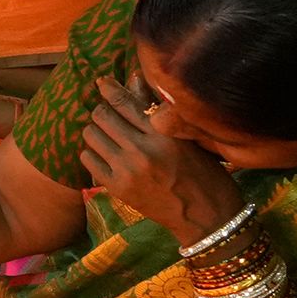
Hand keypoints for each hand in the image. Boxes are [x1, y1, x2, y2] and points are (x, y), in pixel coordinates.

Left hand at [73, 81, 245, 242]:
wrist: (208, 218)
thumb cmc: (206, 174)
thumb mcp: (187, 138)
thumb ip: (156, 111)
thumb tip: (132, 79)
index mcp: (163, 134)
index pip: (124, 102)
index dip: (109, 89)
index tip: (102, 83)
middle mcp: (142, 150)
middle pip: (102, 115)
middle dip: (104, 112)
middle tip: (111, 116)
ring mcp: (127, 170)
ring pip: (91, 135)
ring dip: (97, 131)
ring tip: (109, 136)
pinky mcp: (117, 189)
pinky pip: (88, 160)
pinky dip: (93, 153)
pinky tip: (106, 155)